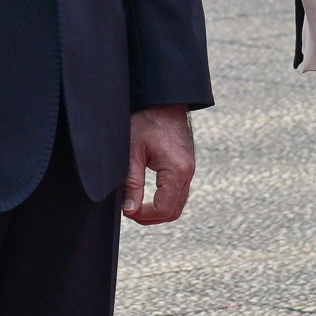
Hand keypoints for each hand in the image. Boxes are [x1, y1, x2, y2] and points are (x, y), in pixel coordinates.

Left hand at [125, 105, 195, 224]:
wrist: (163, 99)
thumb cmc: (146, 119)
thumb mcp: (132, 152)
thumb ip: (132, 184)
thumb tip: (130, 210)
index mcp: (177, 171)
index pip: (163, 209)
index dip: (143, 216)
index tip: (126, 211)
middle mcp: (188, 173)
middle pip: (173, 211)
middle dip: (150, 217)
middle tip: (129, 211)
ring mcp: (189, 169)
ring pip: (177, 203)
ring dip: (158, 210)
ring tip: (135, 205)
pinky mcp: (185, 165)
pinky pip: (178, 192)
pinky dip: (164, 199)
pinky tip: (147, 195)